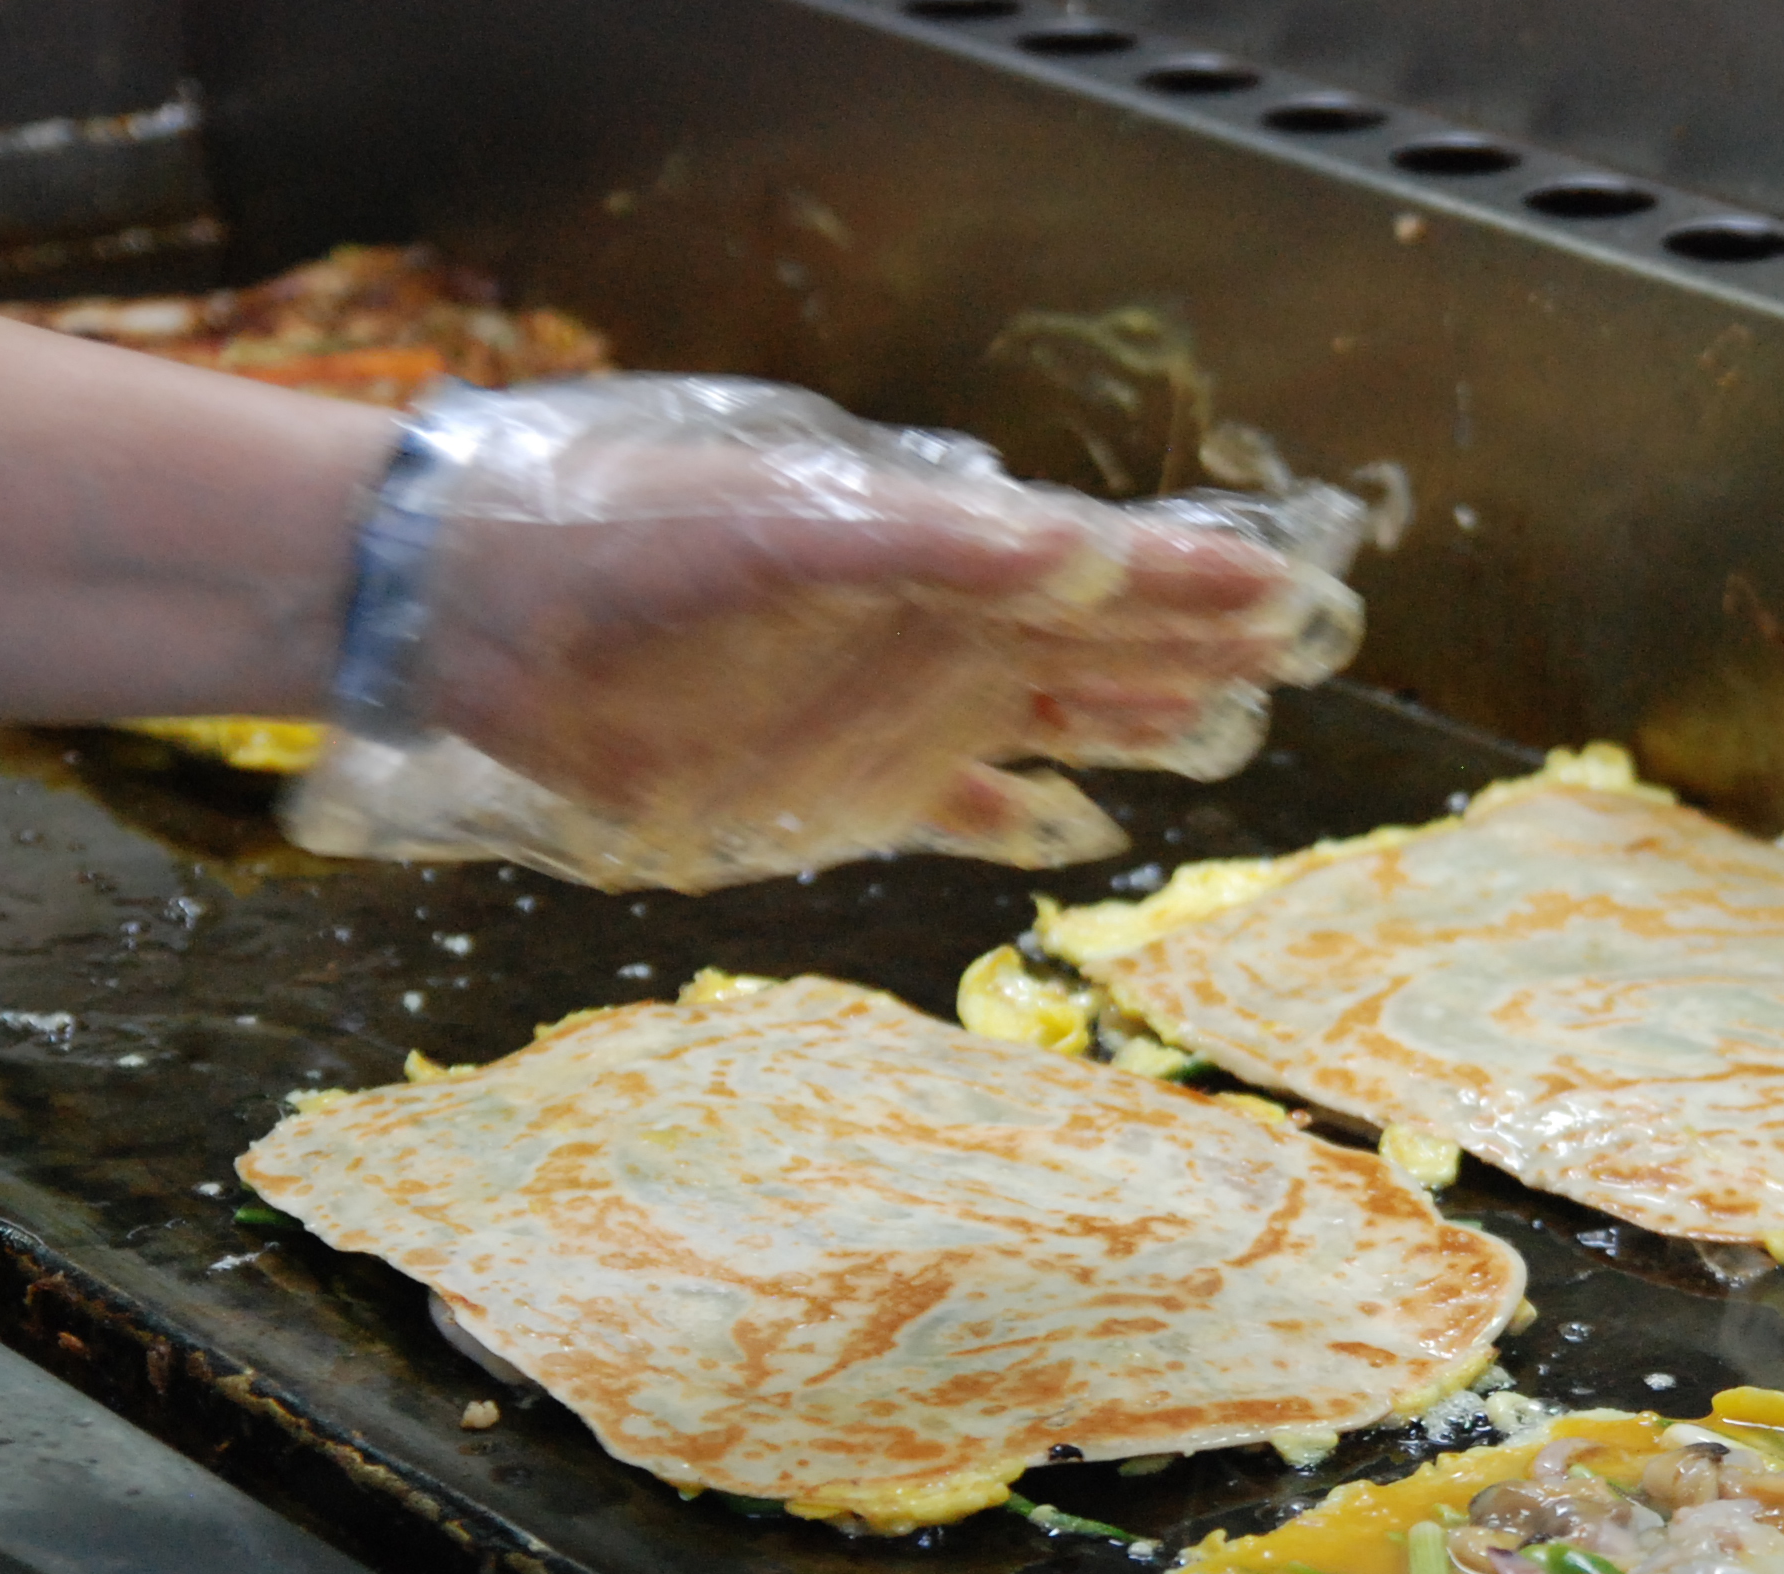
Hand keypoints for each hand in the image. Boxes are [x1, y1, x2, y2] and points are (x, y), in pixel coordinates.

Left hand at [290, 376, 1364, 891]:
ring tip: (1226, 726)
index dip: (1194, 577)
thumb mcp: (781, 526)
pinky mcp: (833, 793)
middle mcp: (933, 633)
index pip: (1096, 565)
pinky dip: (1008, 826)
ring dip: (1134, 726)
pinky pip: (948, 812)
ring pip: (1046, 724)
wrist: (476, 621)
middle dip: (1199, 643)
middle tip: (1308, 641)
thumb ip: (935, 545)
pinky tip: (1070, 836)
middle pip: (1097, 642)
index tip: (1293, 583)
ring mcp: (891, 716)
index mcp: (936, 553)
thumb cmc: (626, 541)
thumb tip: (1084, 554)